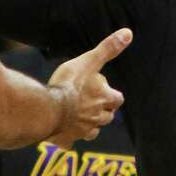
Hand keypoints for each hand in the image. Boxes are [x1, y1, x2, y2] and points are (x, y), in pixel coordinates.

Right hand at [47, 28, 131, 144]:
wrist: (47, 108)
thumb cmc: (69, 84)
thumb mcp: (89, 61)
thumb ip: (108, 49)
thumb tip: (128, 33)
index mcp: (104, 99)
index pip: (118, 99)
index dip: (112, 94)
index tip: (104, 89)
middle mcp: (97, 117)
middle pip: (108, 117)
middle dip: (103, 111)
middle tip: (92, 102)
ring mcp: (82, 130)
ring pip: (92, 131)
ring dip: (89, 125)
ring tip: (80, 117)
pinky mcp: (66, 139)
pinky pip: (70, 143)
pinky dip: (69, 139)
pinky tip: (63, 135)